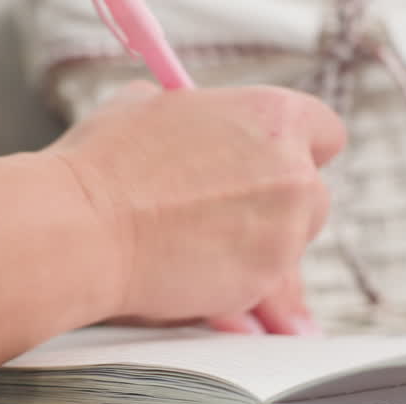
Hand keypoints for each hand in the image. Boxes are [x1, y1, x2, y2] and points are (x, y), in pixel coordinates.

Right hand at [44, 81, 345, 332]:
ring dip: (250, 257)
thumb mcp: (150, 108)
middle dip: (273, 214)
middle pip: (310, 200)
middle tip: (222, 222)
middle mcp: (294, 174)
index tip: (271, 172)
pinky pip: (259, 292)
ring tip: (191, 255)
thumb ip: (196, 118)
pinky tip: (187, 280)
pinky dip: (232, 293)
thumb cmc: (103, 167)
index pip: (324, 134)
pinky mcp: (261, 285)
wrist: (81, 230)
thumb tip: (193, 127)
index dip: (295, 154)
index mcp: (274, 118)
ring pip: (284, 252)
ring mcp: (283, 235)